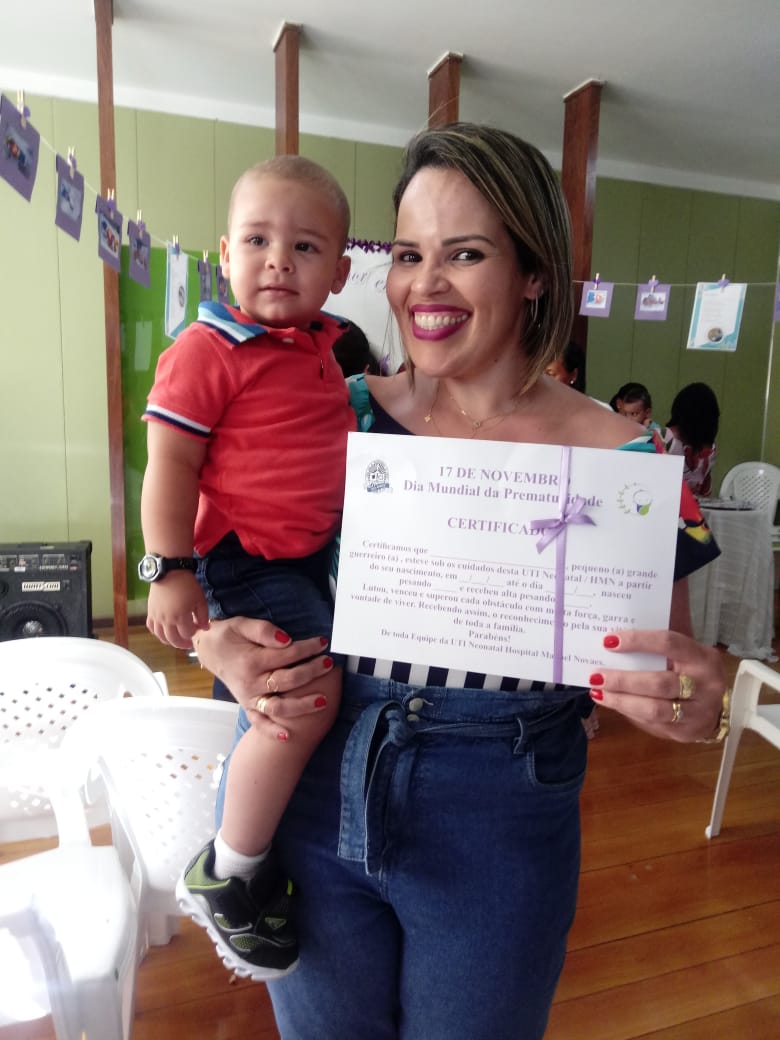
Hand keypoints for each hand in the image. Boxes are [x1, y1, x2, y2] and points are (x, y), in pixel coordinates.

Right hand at [146, 571, 209, 648]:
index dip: (194, 633)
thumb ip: (203, 616)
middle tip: (189, 642)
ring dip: (170, 641)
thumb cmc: (187, 585)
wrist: (170, 572)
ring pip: (161, 636)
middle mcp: (167, 620)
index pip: (187, 634)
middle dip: (183, 643)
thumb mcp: (200, 600)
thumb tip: (205, 628)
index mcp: (180, 617)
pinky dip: (157, 633)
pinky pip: (152, 628)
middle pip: (174, 639)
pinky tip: (164, 631)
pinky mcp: (150, 612)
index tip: (198, 628)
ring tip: (177, 639)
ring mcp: (157, 617)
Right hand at [193, 616, 334, 740]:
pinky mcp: (247, 707)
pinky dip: (272, 731)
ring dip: (302, 706)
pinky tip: (288, 735)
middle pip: (288, 681)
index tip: (323, 643)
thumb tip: (287, 640)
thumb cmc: (228, 636)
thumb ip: (264, 631)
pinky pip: (260, 723)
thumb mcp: (242, 624)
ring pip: (279, 707)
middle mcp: (250, 683)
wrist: (209, 651)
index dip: (307, 648)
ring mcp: (249, 698)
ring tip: (324, 700)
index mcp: (251, 661)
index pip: (286, 655)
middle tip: (329, 663)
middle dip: (312, 672)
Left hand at [589, 628, 725, 742]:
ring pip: (654, 709)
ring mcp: (697, 713)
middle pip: (660, 683)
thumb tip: (616, 639)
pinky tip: (610, 702)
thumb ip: (659, 643)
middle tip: (596, 675)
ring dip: (621, 700)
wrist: (717, 706)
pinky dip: (627, 711)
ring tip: (597, 691)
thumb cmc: (691, 670)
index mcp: (702, 658)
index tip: (609, 641)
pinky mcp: (685, 733)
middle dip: (623, 680)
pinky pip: (651, 723)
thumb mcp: (684, 652)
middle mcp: (705, 686)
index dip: (638, 641)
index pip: (669, 643)